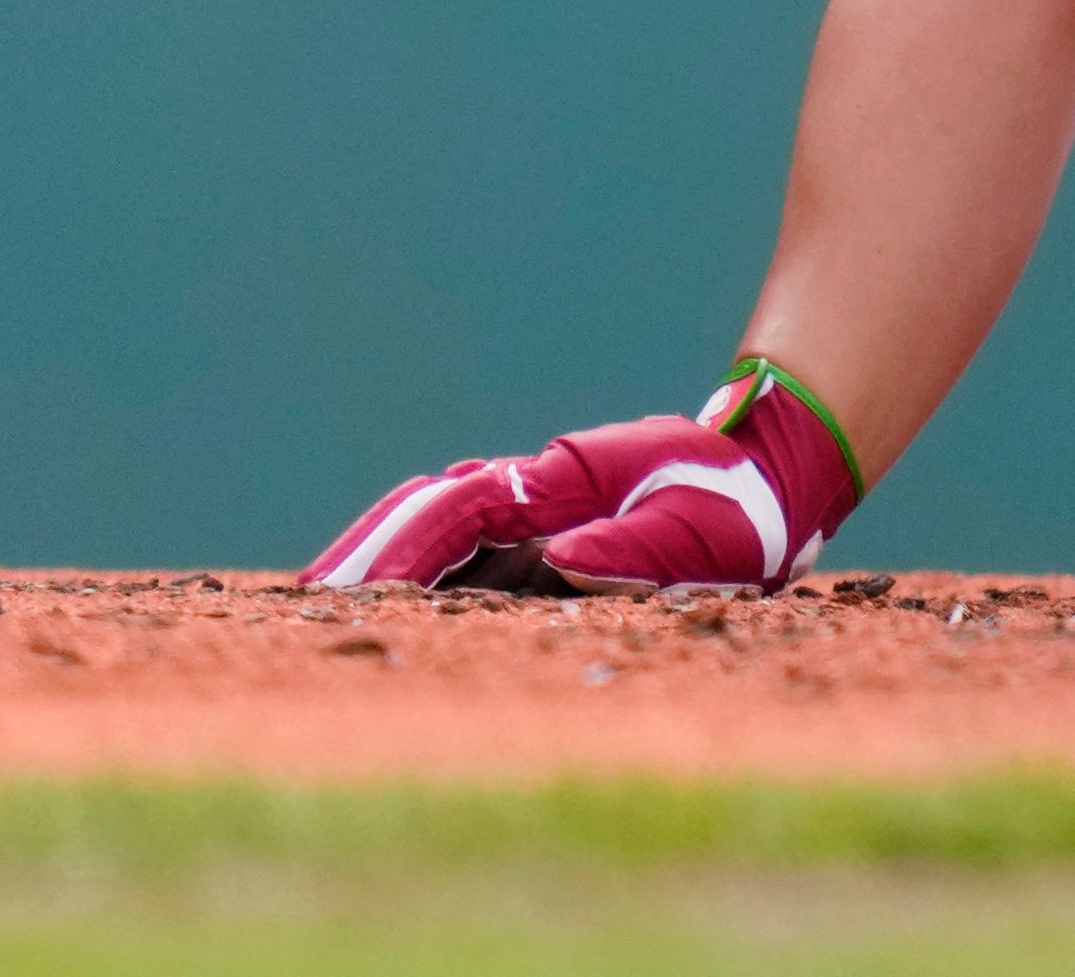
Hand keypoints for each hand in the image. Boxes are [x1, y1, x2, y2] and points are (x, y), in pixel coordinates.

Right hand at [304, 364, 863, 594]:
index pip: (459, 514)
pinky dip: (426, 567)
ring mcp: (540, 503)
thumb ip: (630, 552)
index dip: (402, 550)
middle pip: (431, 515)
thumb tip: (554, 561)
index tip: (351, 590)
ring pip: (442, 526)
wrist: (771, 470)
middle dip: (369, 554)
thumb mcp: (696, 537)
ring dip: (388, 560)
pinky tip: (398, 602)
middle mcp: (540, 486)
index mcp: (564, 484)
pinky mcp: (549, 523)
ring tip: (325, 605)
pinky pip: (471, 544)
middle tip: (303, 603)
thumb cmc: (739, 508)